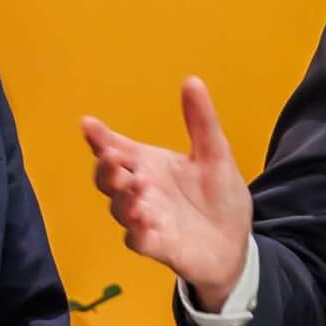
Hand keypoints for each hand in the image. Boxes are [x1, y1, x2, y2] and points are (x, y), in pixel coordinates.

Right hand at [82, 77, 252, 310]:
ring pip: (119, 208)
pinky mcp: (158, 245)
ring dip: (122, 197)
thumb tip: (192, 80)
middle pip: (108, 178)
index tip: (88, 124)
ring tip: (133, 185)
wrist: (236, 242)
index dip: (100, 138)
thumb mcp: (215, 154)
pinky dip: (136, 230)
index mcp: (150, 165)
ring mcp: (147, 219)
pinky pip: (138, 239)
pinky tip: (143, 220)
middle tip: (111, 157)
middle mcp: (141, 191)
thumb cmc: (219, 197)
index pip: (117, 149)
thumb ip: (201, 122)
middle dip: (105, 168)